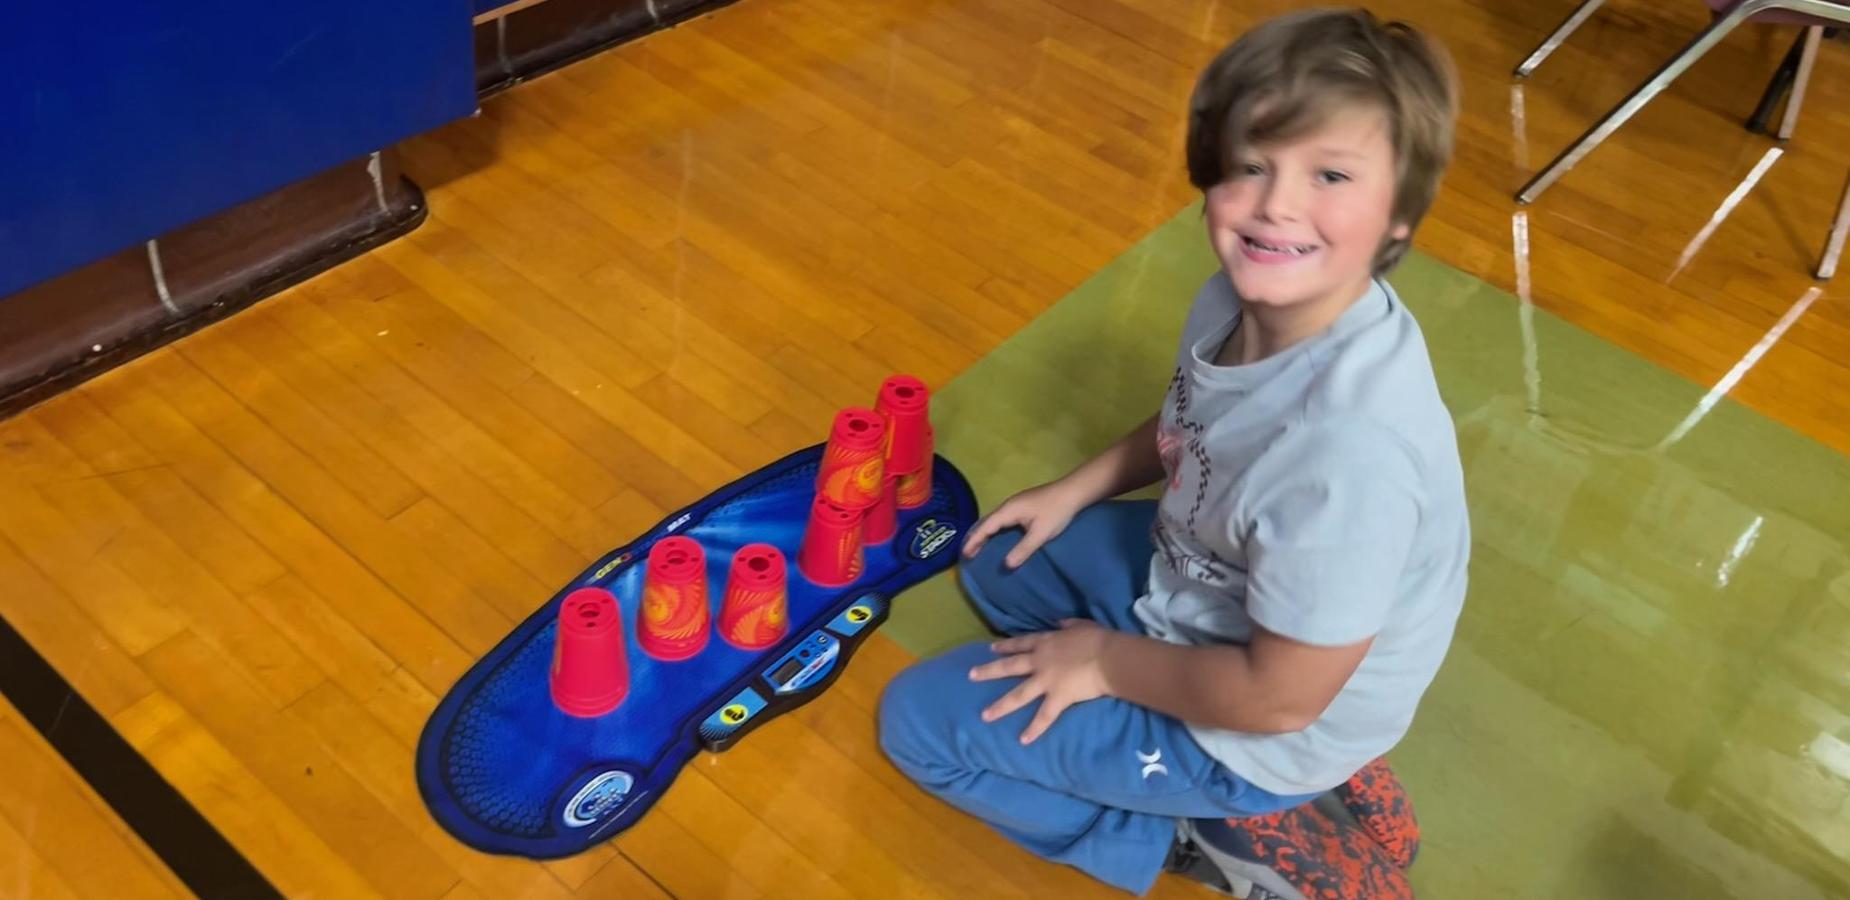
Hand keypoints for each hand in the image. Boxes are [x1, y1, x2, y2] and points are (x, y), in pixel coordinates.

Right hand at [961, 481, 1085, 567]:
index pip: (986, 527)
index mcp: (1009, 510)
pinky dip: (995, 529)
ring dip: (985, 533)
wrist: (1073, 492)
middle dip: (976, 538)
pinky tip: (998, 537)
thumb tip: (1006, 565)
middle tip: (967, 554)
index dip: (974, 541)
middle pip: (987, 522)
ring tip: (978, 547)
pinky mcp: (1023, 505)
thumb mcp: (1040, 534)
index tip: (964, 555)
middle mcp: (1008, 505)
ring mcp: (1016, 504)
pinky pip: (1002, 519)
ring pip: (995, 520)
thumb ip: (1023, 549)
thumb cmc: (1056, 512)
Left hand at [969, 620, 1111, 743]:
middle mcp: (1040, 661)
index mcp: (1046, 642)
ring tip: (985, 716)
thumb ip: (1068, 625)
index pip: (1021, 643)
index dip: (1006, 646)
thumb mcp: (1081, 625)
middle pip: (1010, 666)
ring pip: (1018, 695)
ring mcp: (1046, 681)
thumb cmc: (1098, 639)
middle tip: (971, 675)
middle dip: (989, 671)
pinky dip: (1034, 729)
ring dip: (1001, 706)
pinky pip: (1044, 716)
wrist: (1108, 657)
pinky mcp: (1057, 698)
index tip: (991, 648)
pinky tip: (1023, 740)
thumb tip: (1059, 623)